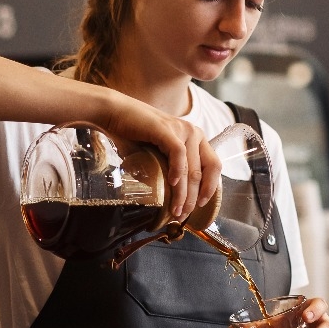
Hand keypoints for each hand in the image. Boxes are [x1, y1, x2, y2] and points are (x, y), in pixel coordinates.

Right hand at [102, 99, 220, 220]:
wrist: (115, 113)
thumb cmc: (134, 135)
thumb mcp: (158, 153)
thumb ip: (168, 168)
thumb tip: (172, 198)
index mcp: (196, 138)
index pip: (213, 166)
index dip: (210, 188)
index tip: (200, 205)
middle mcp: (193, 132)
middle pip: (201, 172)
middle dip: (193, 198)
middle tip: (183, 214)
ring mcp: (182, 130)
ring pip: (190, 168)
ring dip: (183, 193)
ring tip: (176, 209)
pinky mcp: (167, 130)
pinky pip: (178, 154)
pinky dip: (177, 171)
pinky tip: (171, 184)